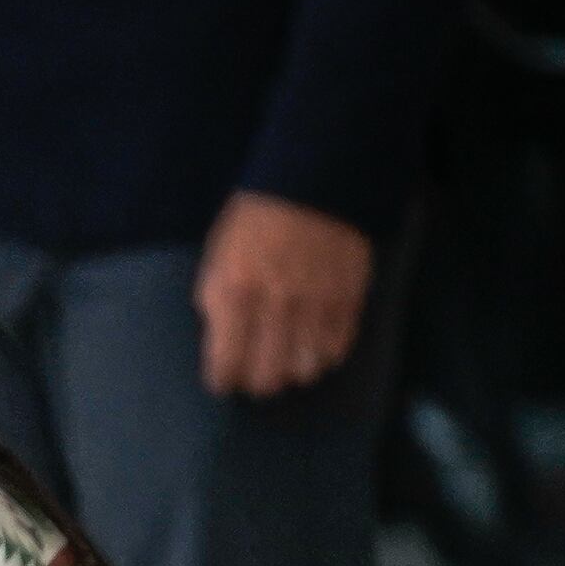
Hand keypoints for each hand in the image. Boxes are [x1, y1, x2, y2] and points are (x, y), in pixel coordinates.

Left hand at [195, 192, 374, 399]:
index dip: (222, 380)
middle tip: (254, 372)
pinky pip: (337, 349)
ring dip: (292, 370)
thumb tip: (220, 347)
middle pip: (267, 378)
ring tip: (286, 360)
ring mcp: (317, 304)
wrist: (314, 183)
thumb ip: (215, 304)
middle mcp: (276, 305)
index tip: (223, 381)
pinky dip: (323, 355)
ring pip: (305, 371)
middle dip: (256, 382)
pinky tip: (313, 346)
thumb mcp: (217, 259)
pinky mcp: (349, 299)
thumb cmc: (255, 222)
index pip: (226, 365)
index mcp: (235, 293)